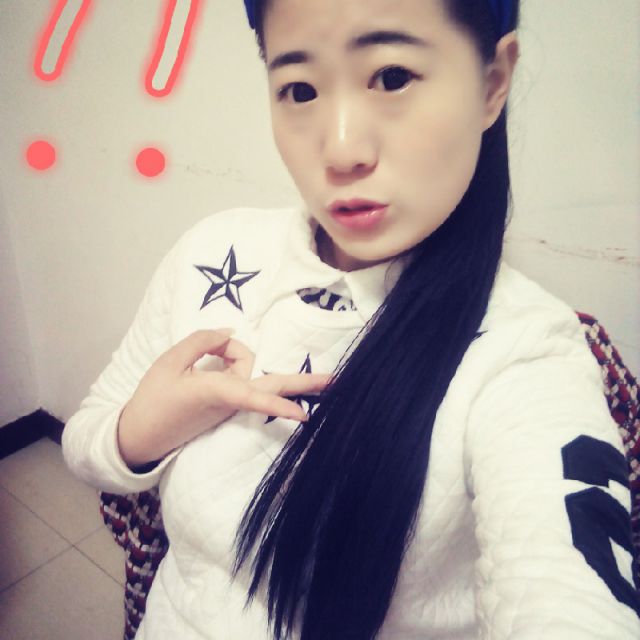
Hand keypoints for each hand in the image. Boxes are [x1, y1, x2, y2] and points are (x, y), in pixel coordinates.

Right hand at [117, 328, 331, 467]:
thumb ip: (201, 341)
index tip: (304, 416)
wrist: (140, 437)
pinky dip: (231, 363)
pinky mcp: (227, 407)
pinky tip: (215, 355)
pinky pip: (241, 380)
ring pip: (251, 372)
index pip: (255, 398)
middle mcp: (231, 401)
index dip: (280, 406)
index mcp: (217, 392)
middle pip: (274, 390)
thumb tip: (230, 331)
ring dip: (235, 354)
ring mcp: (232, 406)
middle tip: (335, 381)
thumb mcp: (170, 361)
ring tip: (205, 352)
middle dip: (304, 385)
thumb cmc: (152, 400)